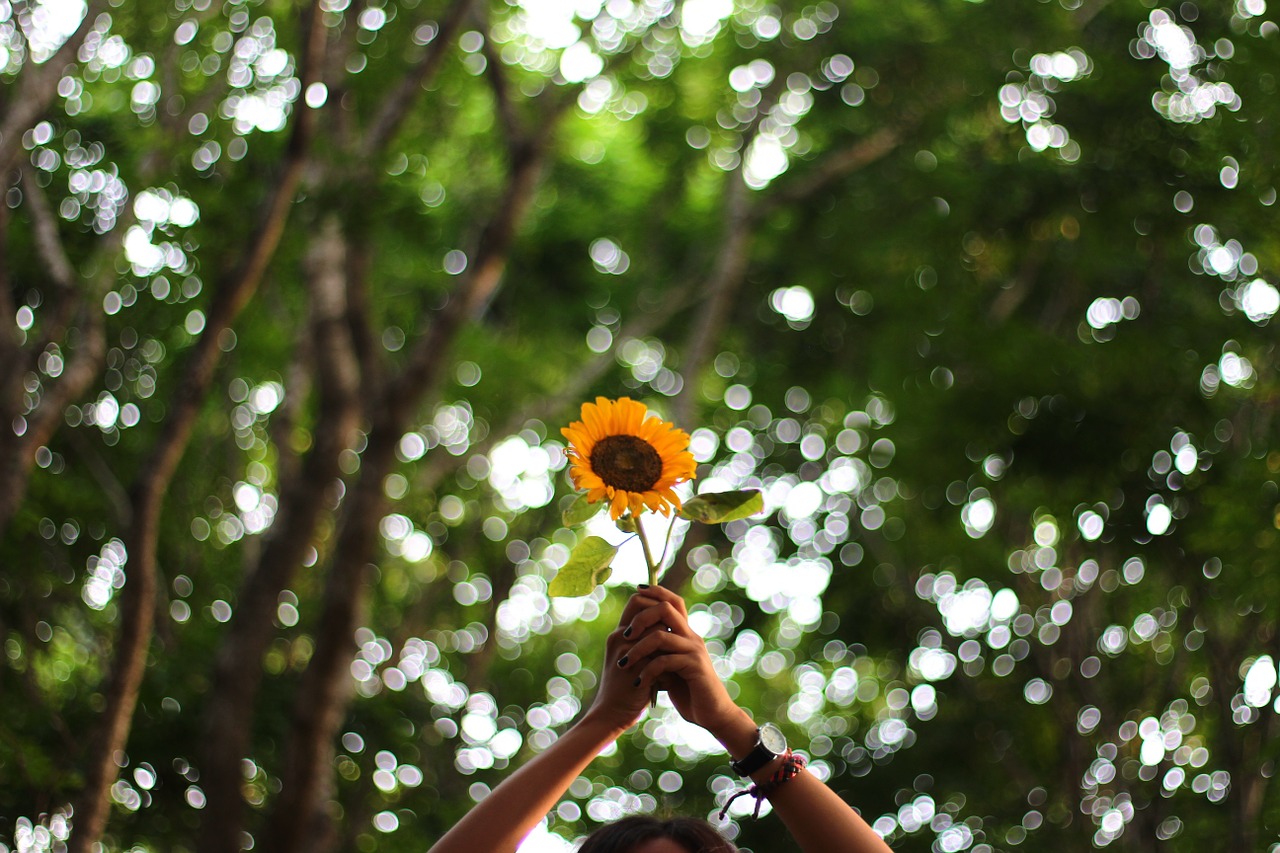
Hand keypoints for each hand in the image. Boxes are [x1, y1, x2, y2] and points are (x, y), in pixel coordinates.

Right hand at [580, 592, 666, 733]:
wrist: (611, 713)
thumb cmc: (624, 686)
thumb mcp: (629, 657)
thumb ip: (641, 641)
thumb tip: (666, 624)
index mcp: (618, 633)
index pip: (636, 601)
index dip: (655, 603)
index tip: (668, 618)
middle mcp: (620, 638)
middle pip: (650, 612)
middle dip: (665, 624)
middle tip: (671, 641)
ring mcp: (627, 652)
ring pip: (658, 631)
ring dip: (668, 645)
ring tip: (669, 665)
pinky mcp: (636, 668)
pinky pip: (661, 655)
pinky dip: (668, 666)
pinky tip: (667, 681)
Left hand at [613, 586, 749, 743]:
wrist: (711, 714)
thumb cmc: (688, 691)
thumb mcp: (668, 667)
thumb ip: (658, 651)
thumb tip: (635, 638)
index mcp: (685, 633)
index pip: (673, 601)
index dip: (656, 591)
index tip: (636, 590)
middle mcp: (691, 637)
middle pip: (666, 608)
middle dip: (641, 617)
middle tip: (624, 635)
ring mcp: (694, 650)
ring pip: (660, 636)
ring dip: (637, 650)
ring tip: (623, 665)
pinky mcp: (695, 667)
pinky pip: (665, 661)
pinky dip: (648, 671)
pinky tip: (639, 683)